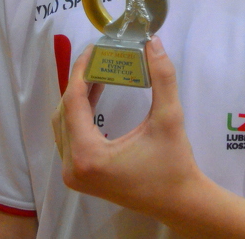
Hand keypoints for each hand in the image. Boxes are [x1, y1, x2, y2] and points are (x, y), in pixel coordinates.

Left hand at [52, 37, 201, 219]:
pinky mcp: (81, 176)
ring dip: (78, 96)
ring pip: (64, 123)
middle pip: (64, 111)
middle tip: (97, 57)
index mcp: (88, 155)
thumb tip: (152, 42)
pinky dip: (80, 113)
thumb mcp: (169, 117)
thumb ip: (162, 77)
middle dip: (79, 81)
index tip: (92, 48)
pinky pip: (71, 136)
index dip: (81, 71)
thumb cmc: (174, 163)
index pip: (73, 102)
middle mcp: (73, 167)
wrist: (180, 201)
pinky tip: (96, 93)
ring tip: (98, 71)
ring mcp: (74, 174)